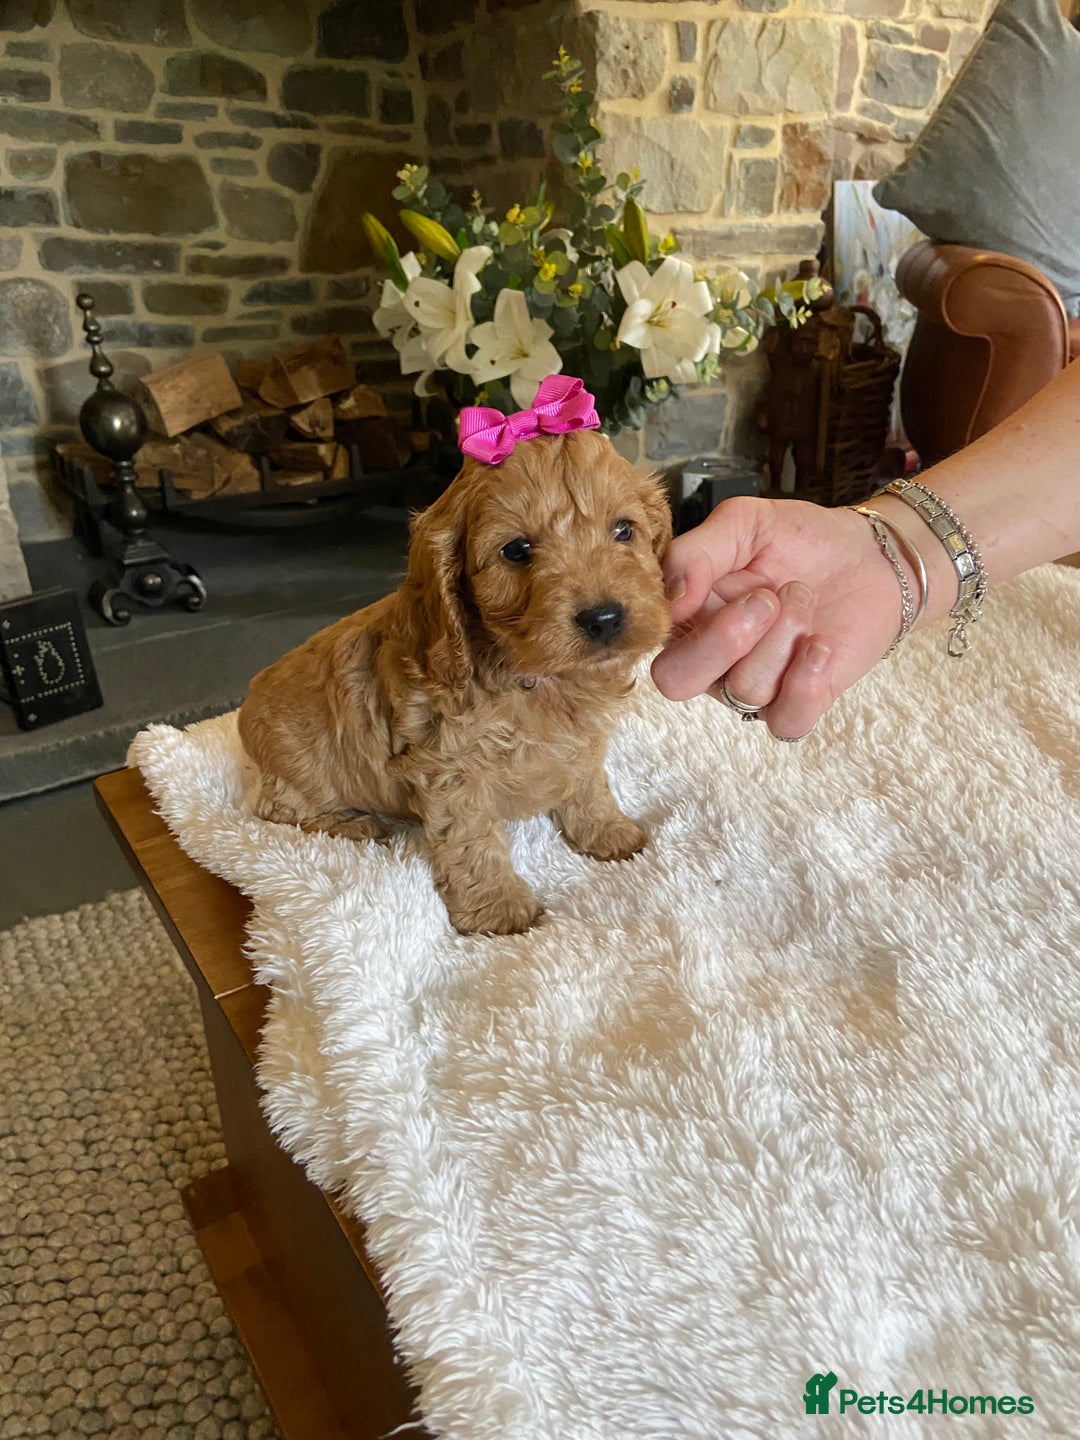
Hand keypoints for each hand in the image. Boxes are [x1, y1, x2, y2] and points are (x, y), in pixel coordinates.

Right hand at [650, 496, 905, 737]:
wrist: (867, 555)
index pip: (652, 643)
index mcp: (687, 620)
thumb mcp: (742, 523)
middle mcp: (712, 661)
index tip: (705, 582)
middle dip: (723, 640)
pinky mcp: (800, 704)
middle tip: (766, 598)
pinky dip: (805, 683)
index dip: (675, 619)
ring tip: (802, 598)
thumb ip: (697, 552)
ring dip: (782, 638)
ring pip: (744, 690)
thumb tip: (671, 597)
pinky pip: (787, 722)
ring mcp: (755, 687)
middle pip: (678, 682)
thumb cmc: (798, 540)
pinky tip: (820, 645)